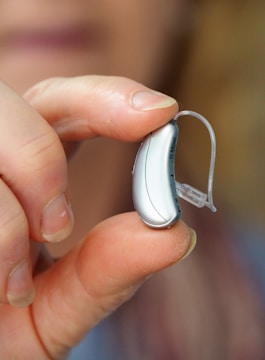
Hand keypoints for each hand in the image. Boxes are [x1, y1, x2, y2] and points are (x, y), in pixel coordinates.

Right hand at [0, 76, 195, 358]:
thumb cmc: (3, 332)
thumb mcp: (59, 305)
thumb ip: (108, 272)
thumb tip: (173, 234)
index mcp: (28, 171)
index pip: (68, 104)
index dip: (111, 97)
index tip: (159, 112)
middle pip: (21, 106)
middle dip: (43, 162)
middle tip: (58, 226)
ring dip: (14, 205)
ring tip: (17, 273)